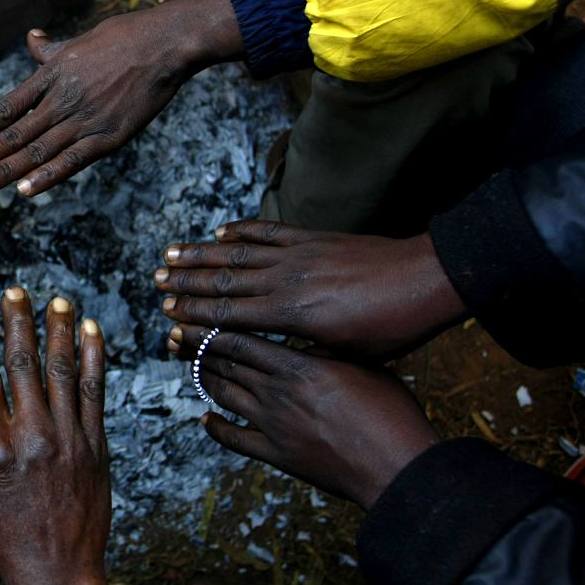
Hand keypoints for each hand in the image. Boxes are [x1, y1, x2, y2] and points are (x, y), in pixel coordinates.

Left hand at [0, 0, 243, 196]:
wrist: (167, 43)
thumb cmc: (126, 36)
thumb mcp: (80, 38)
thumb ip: (50, 47)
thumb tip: (31, 37)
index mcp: (51, 76)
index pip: (4, 108)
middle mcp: (61, 99)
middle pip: (12, 134)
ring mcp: (84, 119)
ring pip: (35, 150)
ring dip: (4, 172)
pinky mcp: (109, 136)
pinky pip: (72, 160)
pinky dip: (47, 175)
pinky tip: (24, 190)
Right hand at [0, 290, 123, 584]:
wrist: (56, 572)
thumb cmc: (5, 535)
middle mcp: (29, 438)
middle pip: (20, 365)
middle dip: (14, 322)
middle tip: (10, 291)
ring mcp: (67, 440)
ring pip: (60, 370)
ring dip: (56, 330)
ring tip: (52, 301)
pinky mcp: (96, 446)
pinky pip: (95, 392)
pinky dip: (93, 357)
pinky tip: (89, 331)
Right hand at [157, 221, 468, 361]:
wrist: (428, 281)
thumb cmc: (393, 329)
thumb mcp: (344, 353)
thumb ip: (301, 349)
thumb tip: (270, 354)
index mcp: (291, 315)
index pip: (230, 316)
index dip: (196, 316)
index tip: (169, 316)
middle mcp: (287, 281)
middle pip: (224, 282)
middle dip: (187, 283)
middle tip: (156, 283)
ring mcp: (299, 255)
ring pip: (238, 254)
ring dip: (201, 254)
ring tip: (171, 254)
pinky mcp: (315, 238)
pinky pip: (270, 232)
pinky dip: (243, 231)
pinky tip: (221, 231)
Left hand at [170, 325, 439, 509]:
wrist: (396, 464)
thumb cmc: (391, 411)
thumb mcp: (362, 365)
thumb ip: (325, 350)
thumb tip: (302, 334)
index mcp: (297, 366)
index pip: (239, 341)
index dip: (209, 329)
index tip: (191, 319)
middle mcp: (277, 393)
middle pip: (225, 365)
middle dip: (197, 350)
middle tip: (178, 338)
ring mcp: (273, 426)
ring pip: (224, 396)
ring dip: (203, 380)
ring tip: (191, 368)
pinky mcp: (276, 455)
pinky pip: (235, 440)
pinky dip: (216, 429)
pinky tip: (205, 421)